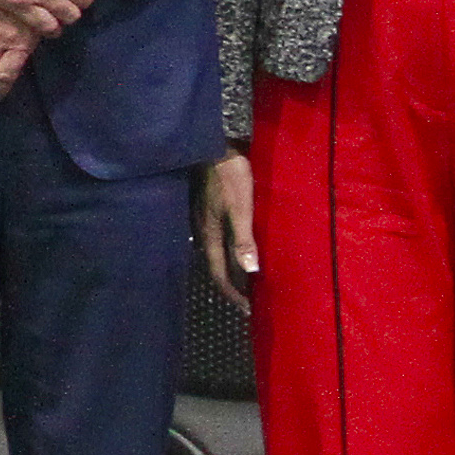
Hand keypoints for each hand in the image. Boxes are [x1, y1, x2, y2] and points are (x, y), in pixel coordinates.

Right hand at [199, 152, 256, 297]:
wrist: (215, 147)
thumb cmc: (230, 177)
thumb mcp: (241, 209)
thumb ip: (244, 240)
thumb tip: (251, 271)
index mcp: (210, 234)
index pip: (219, 272)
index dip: (232, 293)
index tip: (246, 308)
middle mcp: (202, 230)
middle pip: (215, 265)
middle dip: (230, 284)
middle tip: (246, 297)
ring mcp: (202, 218)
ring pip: (214, 252)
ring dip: (228, 268)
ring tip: (244, 278)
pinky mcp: (206, 208)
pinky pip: (216, 238)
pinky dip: (227, 251)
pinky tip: (235, 248)